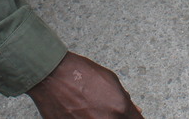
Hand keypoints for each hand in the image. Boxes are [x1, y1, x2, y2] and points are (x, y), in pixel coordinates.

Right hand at [27, 52, 142, 117]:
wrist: (52, 75)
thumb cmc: (79, 74)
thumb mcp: (110, 80)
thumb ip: (125, 99)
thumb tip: (136, 111)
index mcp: (120, 108)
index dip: (132, 118)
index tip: (128, 116)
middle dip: (115, 117)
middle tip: (104, 110)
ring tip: (90, 110)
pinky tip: (81, 114)